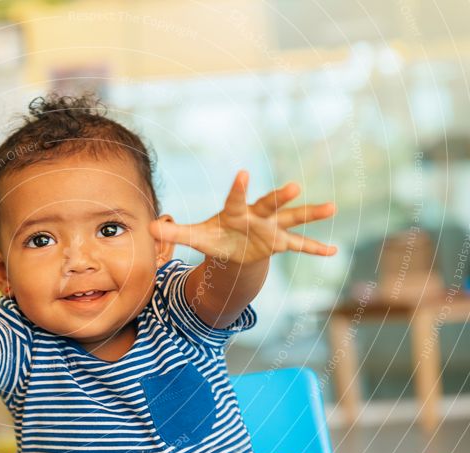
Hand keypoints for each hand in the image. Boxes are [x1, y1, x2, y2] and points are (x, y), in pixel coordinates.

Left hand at [150, 170, 336, 263]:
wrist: (232, 247)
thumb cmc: (215, 237)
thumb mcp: (196, 237)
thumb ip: (175, 233)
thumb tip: (147, 230)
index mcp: (234, 212)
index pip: (236, 198)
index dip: (239, 187)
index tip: (243, 173)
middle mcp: (256, 216)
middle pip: (269, 204)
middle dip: (280, 196)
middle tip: (294, 186)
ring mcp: (271, 228)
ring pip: (292, 218)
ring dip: (310, 214)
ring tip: (331, 207)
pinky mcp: (279, 242)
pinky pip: (299, 245)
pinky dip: (314, 249)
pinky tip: (334, 252)